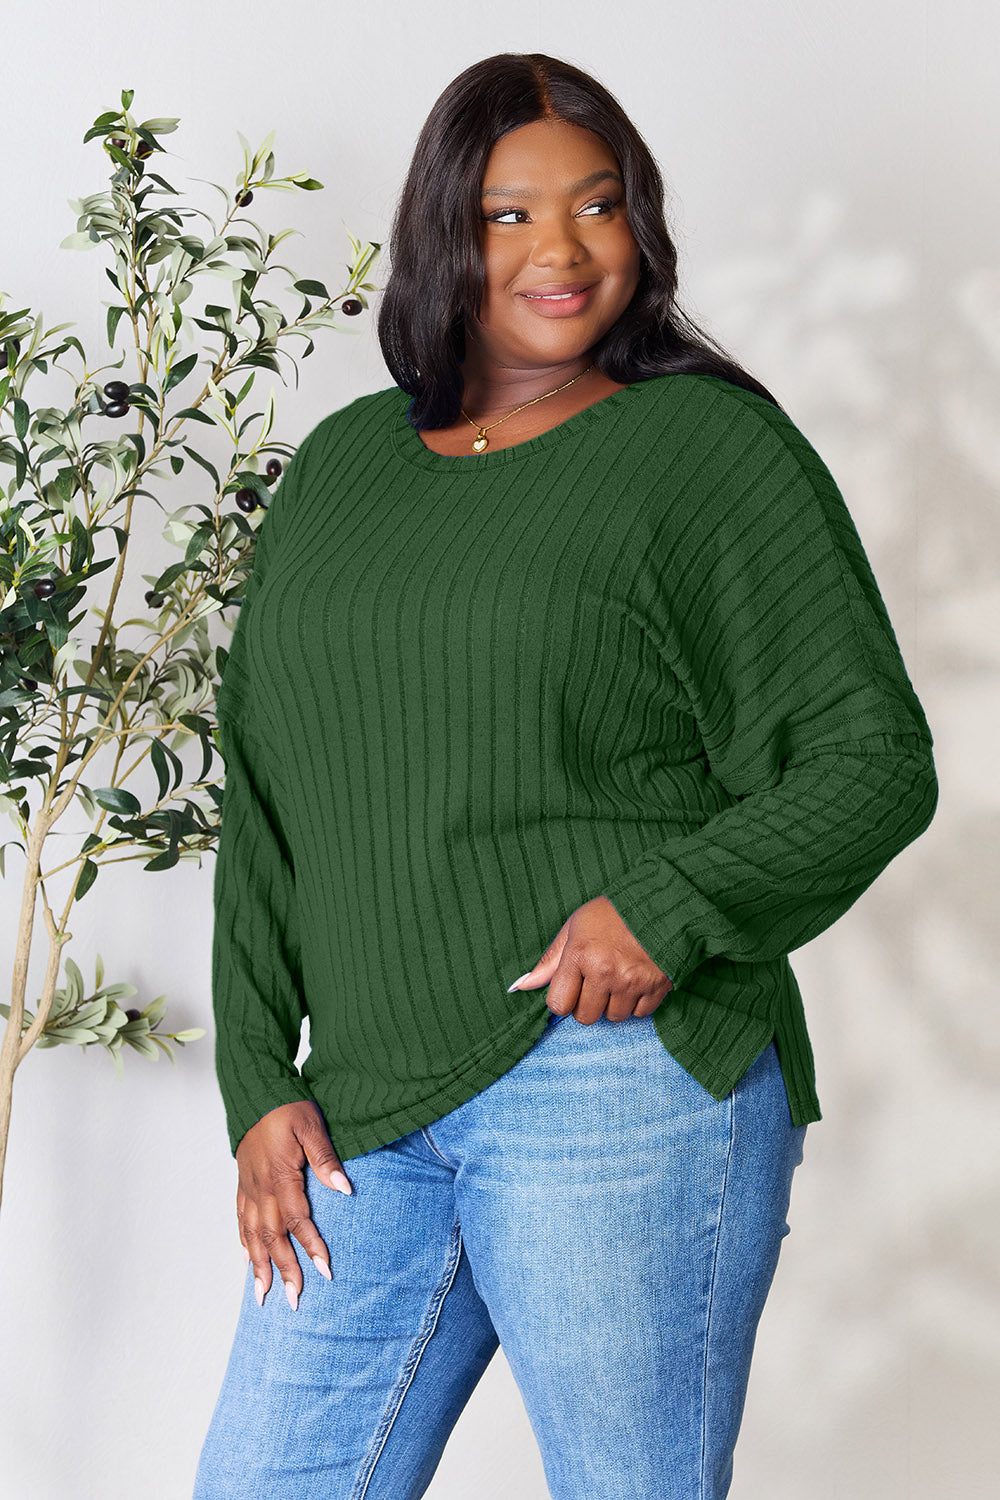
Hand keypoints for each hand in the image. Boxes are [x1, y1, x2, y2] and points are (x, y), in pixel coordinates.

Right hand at [235, 1099, 353, 1311]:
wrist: (256, 1093)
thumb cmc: (288, 1108)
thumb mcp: (312, 1126)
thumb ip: (326, 1159)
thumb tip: (345, 1189)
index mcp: (281, 1176)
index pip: (298, 1220)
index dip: (311, 1246)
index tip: (325, 1271)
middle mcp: (262, 1188)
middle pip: (273, 1237)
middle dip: (284, 1270)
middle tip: (294, 1300)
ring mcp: (249, 1188)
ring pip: (252, 1235)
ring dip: (259, 1267)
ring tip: (263, 1296)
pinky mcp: (243, 1184)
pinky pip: (240, 1220)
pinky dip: (244, 1244)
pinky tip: (248, 1262)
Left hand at [508, 895, 673, 1023]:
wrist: (660, 902)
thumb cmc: (611, 914)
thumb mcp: (574, 928)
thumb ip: (549, 961)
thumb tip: (521, 986)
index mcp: (580, 955)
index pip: (558, 1004)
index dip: (563, 998)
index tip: (572, 985)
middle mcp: (605, 971)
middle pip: (585, 1016)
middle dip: (587, 1003)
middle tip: (595, 982)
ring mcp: (632, 981)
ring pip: (613, 1017)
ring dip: (612, 1004)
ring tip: (617, 978)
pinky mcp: (657, 986)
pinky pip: (640, 1014)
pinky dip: (636, 1003)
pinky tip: (635, 980)